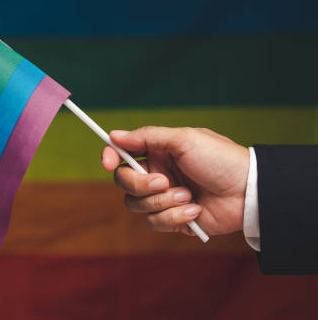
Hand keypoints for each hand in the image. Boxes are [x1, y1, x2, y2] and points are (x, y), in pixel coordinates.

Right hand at [101, 127, 248, 235]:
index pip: (121, 154)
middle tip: (165, 182)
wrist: (249, 192)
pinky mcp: (173, 219)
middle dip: (141, 185)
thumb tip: (113, 135)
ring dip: (163, 202)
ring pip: (136, 205)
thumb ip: (146, 136)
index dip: (110, 157)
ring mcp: (164, 198)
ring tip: (189, 196)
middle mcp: (157, 174)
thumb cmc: (220, 159)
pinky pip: (155, 223)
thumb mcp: (184, 139)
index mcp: (157, 152)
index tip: (108, 162)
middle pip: (123, 182)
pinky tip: (196, 210)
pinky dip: (175, 217)